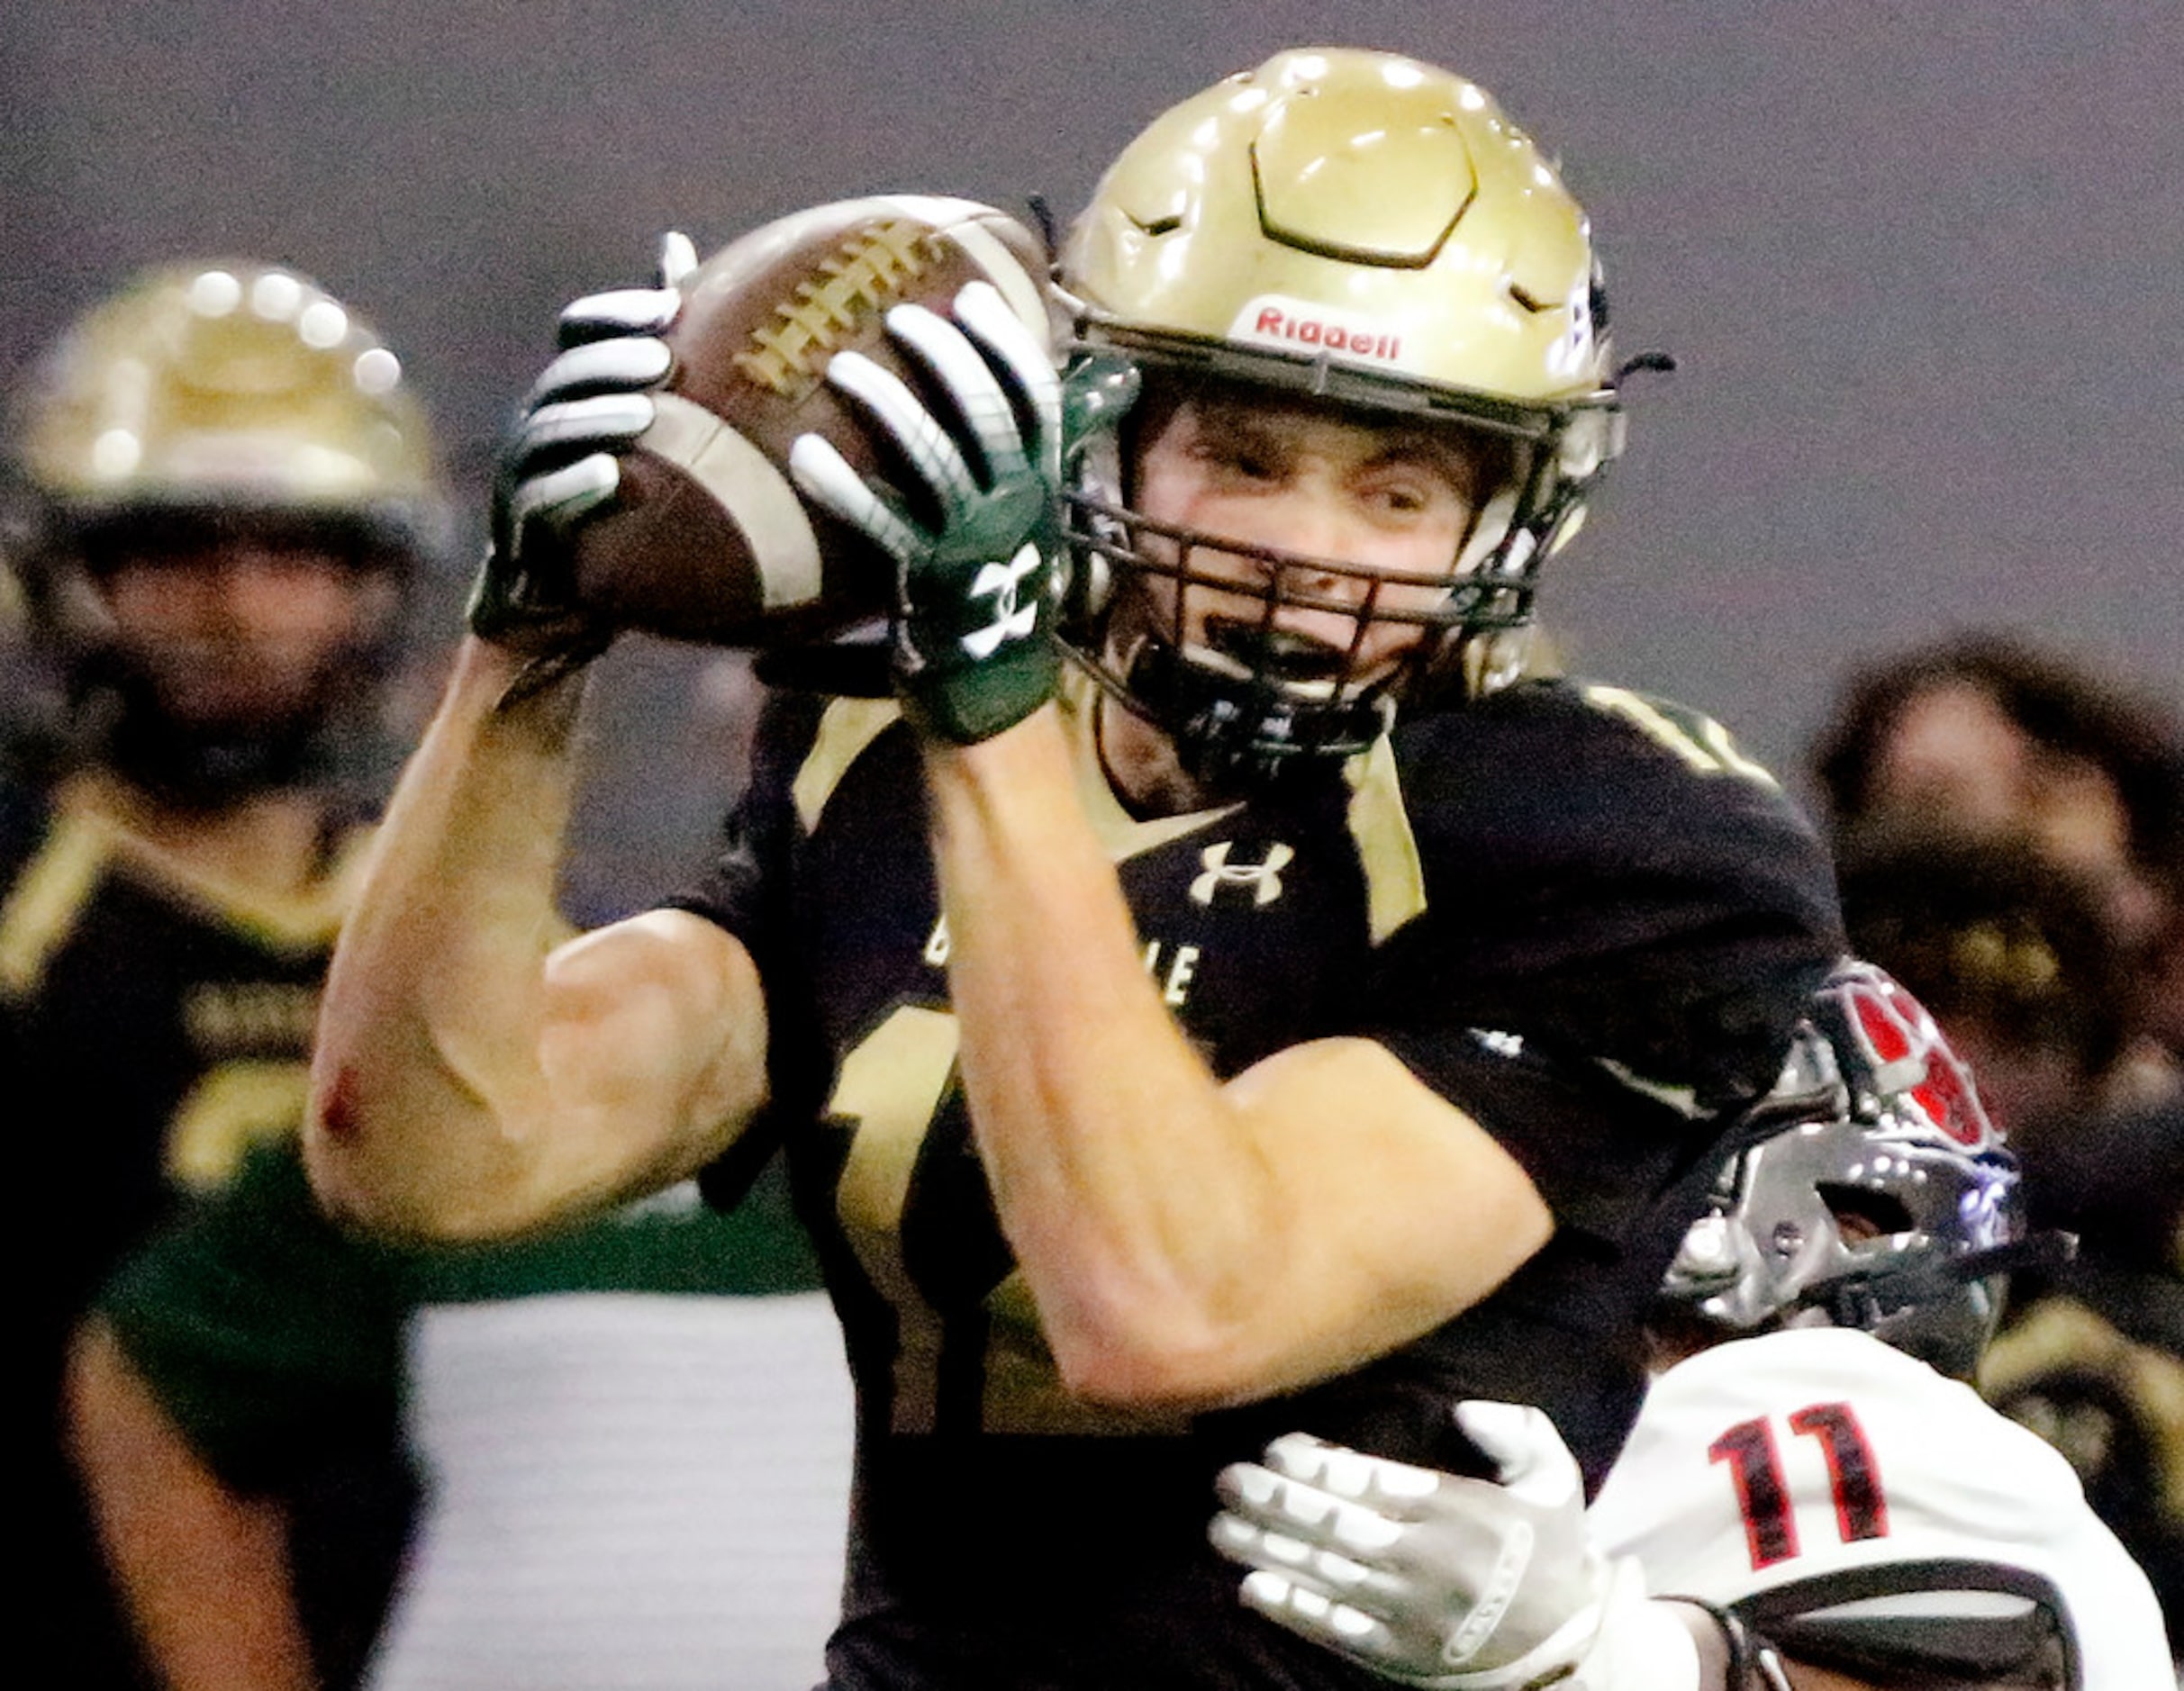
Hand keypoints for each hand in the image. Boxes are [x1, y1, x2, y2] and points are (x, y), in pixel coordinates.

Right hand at [468, 231, 698, 666]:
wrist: (572, 596)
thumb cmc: (624, 506)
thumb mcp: (657, 432)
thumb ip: (664, 350)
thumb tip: (674, 242)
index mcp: (567, 392)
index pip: (578, 332)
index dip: (616, 314)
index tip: (671, 308)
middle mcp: (536, 423)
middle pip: (564, 377)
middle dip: (612, 362)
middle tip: (665, 360)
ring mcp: (521, 475)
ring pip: (548, 432)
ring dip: (597, 418)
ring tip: (646, 415)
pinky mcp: (521, 529)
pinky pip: (540, 502)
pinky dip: (574, 486)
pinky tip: (611, 477)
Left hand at [788, 281, 1061, 743]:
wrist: (992, 702)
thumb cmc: (995, 604)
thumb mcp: (1020, 533)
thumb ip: (1009, 474)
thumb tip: (1001, 421)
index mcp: (1042, 489)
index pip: (1038, 402)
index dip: (1008, 346)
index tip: (973, 294)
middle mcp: (1018, 509)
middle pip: (988, 414)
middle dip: (946, 358)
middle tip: (900, 316)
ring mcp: (975, 545)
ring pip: (937, 459)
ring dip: (892, 406)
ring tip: (845, 367)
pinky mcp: (929, 582)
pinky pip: (882, 524)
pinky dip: (843, 488)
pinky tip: (805, 455)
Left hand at [1212, 1404, 1697, 1688]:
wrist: (1566, 1648)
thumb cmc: (1547, 1551)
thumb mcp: (1554, 1479)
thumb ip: (1518, 1431)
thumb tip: (1465, 1410)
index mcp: (1453, 1510)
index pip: (1369, 1481)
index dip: (1316, 1465)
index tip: (1275, 1448)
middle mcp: (1421, 1559)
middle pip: (1333, 1525)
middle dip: (1274, 1501)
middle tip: (1226, 1479)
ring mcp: (1405, 1611)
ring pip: (1322, 1574)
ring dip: (1266, 1549)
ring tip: (1220, 1527)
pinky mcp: (1397, 1654)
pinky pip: (1335, 1629)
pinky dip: (1292, 1609)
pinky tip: (1251, 1588)